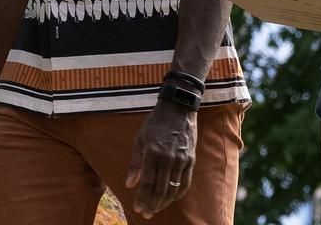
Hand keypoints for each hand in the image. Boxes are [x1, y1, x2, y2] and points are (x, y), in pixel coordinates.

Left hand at [125, 102, 197, 218]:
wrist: (178, 108)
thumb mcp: (140, 140)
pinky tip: (172, 198)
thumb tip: (129, 184)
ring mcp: (182, 159)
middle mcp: (168, 158)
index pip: (147, 182)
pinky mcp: (191, 158)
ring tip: (157, 209)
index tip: (137, 208)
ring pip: (173, 188)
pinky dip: (179, 192)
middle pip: (160, 188)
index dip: (142, 198)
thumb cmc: (155, 123)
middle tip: (146, 214)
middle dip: (152, 204)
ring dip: (164, 201)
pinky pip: (186, 181)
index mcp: (153, 153)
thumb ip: (135, 163)